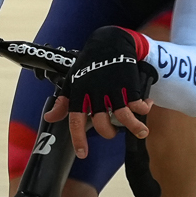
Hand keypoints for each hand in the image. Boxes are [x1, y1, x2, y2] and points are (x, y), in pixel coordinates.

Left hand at [44, 26, 155, 157]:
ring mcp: (114, 90)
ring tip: (141, 132)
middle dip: (109, 133)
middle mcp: (96, 94)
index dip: (79, 139)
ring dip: (134, 127)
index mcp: (80, 95)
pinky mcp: (129, 85)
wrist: (110, 42)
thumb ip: (63, 102)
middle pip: (102, 123)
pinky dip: (144, 108)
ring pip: (123, 116)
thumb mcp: (73, 81)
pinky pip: (137, 104)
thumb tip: (50, 117)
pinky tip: (145, 107)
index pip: (75, 120)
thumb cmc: (89, 64)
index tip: (83, 154)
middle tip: (113, 132)